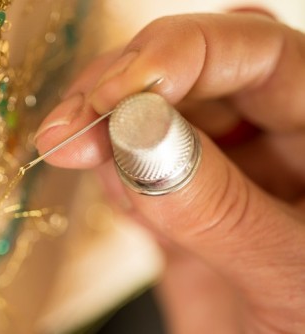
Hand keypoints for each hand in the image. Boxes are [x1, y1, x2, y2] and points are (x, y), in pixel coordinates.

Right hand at [35, 11, 304, 332]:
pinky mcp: (183, 203)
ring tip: (74, 153)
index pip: (257, 52)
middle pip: (192, 72)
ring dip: (104, 129)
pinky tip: (114, 192)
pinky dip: (110, 170)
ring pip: (153, 113)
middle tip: (68, 129)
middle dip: (121, 91)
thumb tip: (139, 133)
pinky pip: (136, 165)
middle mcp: (277, 139)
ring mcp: (226, 170)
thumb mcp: (288, 277)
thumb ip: (218, 206)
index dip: (178, 55)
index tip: (113, 93)